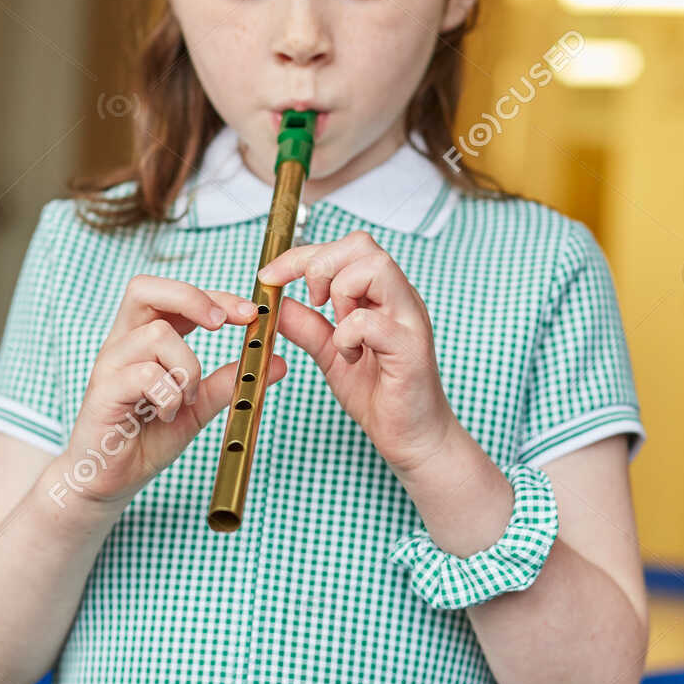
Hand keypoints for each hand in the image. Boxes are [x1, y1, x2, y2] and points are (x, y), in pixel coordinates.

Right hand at [63, 274, 285, 509]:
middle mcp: (122, 343)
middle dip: (192, 298)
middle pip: (145, 288)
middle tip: (222, 325)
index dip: (213, 295)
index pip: (174, 295)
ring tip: (185, 400)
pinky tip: (168, 415)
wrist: (109, 480)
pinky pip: (145, 374)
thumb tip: (277, 361)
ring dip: (186, 367)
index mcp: (143, 338)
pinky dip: (169, 395)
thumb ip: (228, 381)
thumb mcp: (197, 406)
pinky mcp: (102, 391)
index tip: (250, 315)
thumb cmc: (147, 438)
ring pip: (157, 335)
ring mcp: (109, 365)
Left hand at [257, 229, 454, 481]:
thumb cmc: (380, 395)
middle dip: (320, 265)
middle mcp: (400, 298)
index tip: (270, 277)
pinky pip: (372, 322)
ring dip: (340, 294)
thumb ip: (307, 326)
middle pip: (362, 244)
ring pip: (375, 268)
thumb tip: (276, 303)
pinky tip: (350, 358)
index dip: (302, 255)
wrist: (413, 439)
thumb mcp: (332, 354)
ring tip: (338, 332)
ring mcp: (410, 320)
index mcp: (382, 295)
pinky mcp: (411, 349)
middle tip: (313, 303)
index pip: (346, 247)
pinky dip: (348, 336)